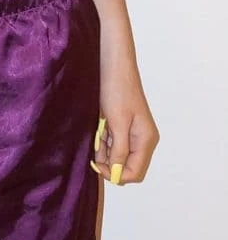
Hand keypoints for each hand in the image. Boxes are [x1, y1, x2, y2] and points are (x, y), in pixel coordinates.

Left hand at [90, 53, 158, 184]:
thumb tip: (116, 174)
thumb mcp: (117, 123)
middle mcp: (142, 139)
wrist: (112, 64)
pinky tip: (97, 126)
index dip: (116, 174)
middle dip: (109, 161)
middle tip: (94, 150)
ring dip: (104, 148)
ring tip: (97, 131)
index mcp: (146, 140)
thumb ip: (118, 150)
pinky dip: (102, 138)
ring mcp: (132, 131)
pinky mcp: (121, 124)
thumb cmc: (117, 90)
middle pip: (126, 165)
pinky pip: (112, 141)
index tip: (98, 165)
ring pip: (117, 153)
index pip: (135, 172)